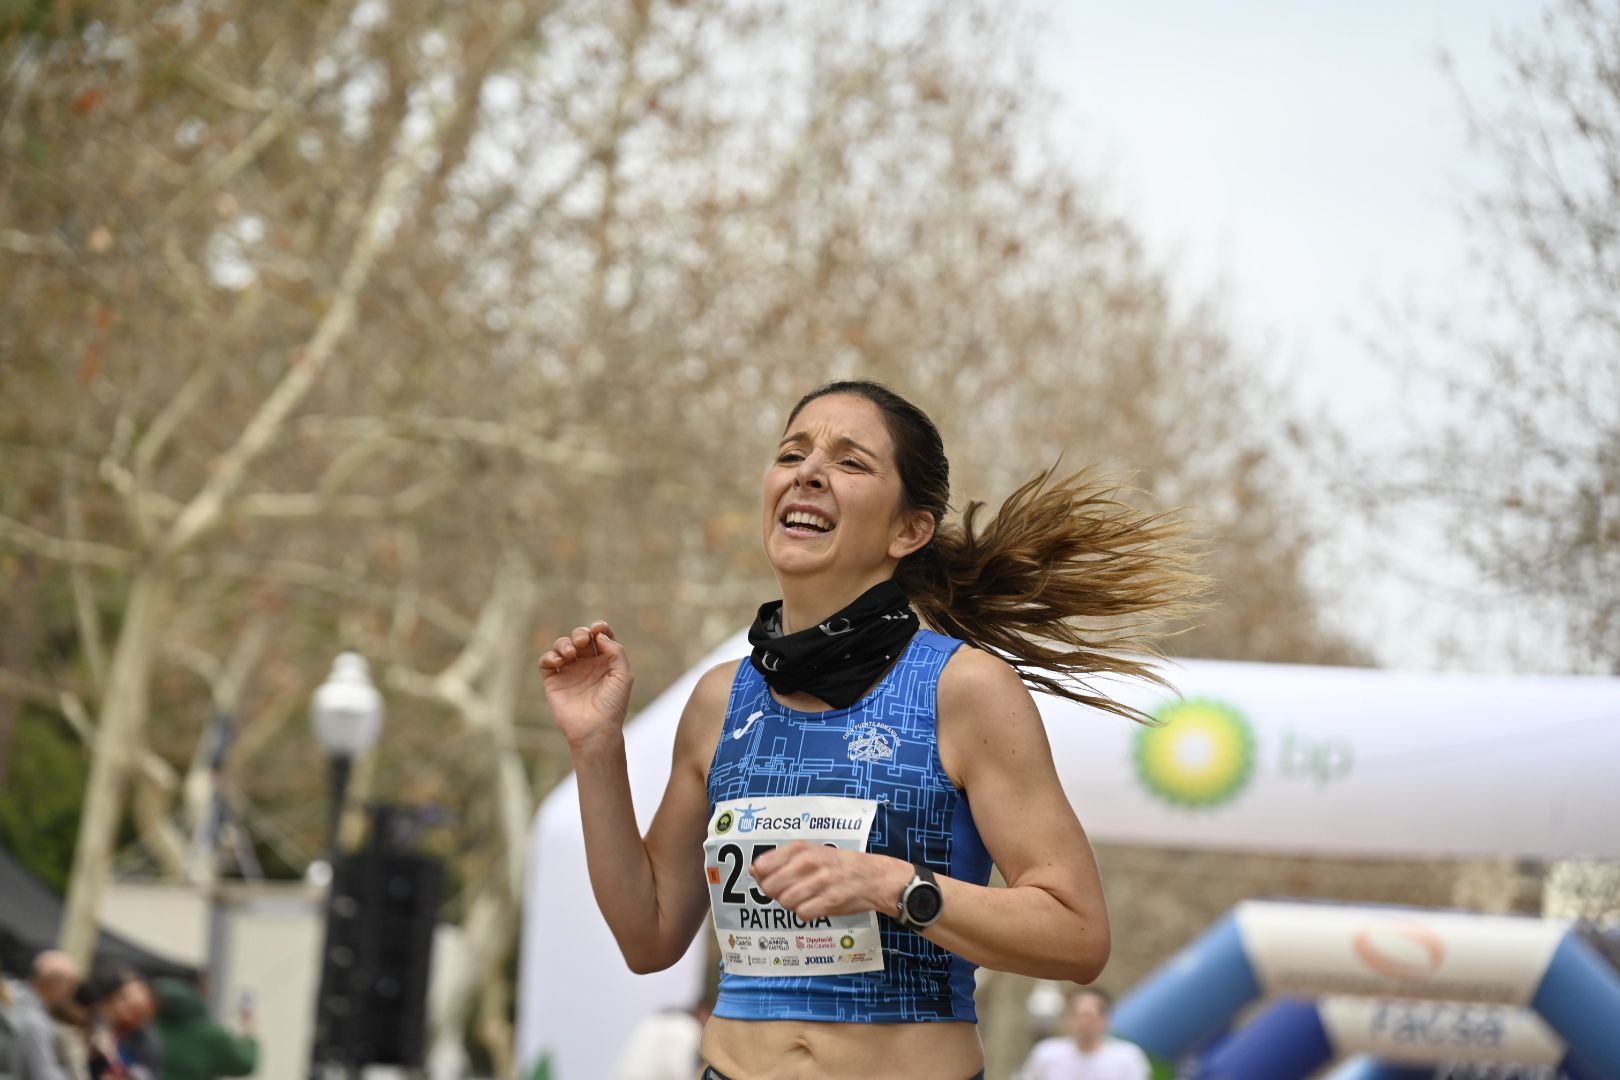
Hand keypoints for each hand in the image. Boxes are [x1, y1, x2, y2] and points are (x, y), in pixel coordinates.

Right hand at [539, 621, 633, 751]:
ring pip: (562, 645)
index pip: (601, 637)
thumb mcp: (623, 675)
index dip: (599, 628)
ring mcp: (569, 672)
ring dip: (564, 643)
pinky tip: (559, 661)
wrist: (595, 729)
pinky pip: (546, 661)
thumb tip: (599, 635)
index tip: (598, 628)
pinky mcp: (554, 681)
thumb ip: (616, 651)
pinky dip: (550, 656)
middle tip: (582, 642)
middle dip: (580, 633)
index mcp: (605, 661)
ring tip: (570, 654)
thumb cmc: (613, 705)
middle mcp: (587, 664)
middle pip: (580, 637)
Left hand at [750, 842, 909, 921]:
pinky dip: (805, 913)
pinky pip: (802, 913)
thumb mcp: (811, 852)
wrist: (872, 877)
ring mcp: (818, 882)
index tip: (770, 879)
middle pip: (771, 886)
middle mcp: (808, 863)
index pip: (763, 865)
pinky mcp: (828, 901)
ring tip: (804, 898)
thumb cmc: (838, 864)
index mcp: (801, 848)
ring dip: (791, 904)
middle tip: (789, 891)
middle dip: (775, 893)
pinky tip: (814, 906)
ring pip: (785, 901)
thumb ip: (782, 859)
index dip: (763, 876)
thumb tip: (755, 871)